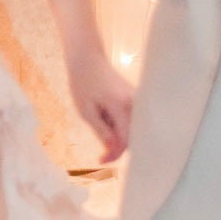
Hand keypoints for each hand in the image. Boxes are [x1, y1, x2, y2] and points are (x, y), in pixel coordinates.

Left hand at [66, 41, 134, 163]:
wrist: (87, 59)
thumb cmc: (83, 83)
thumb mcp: (86, 112)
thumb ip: (102, 132)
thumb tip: (112, 150)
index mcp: (122, 106)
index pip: (125, 140)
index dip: (114, 154)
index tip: (100, 160)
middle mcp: (135, 103)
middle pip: (132, 136)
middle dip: (117, 145)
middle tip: (98, 145)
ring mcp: (137, 100)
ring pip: (132, 129)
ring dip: (117, 133)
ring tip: (98, 120)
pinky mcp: (135, 98)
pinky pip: (131, 119)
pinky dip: (119, 124)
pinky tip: (104, 116)